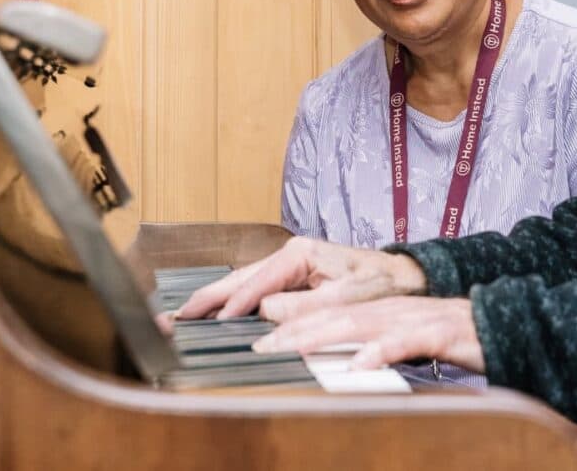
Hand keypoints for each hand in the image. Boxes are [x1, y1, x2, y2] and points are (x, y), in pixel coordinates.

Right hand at [173, 237, 427, 320]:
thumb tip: (264, 315)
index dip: (234, 304)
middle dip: (208, 297)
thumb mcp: (344, 298)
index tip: (212, 323)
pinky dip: (232, 301)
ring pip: (243, 282)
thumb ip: (303, 307)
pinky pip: (255, 289)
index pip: (258, 281)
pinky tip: (214, 313)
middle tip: (175, 316)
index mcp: (300, 253)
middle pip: (240, 277)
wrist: (401, 277)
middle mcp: (289, 254)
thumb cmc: (378, 284)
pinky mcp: (291, 277)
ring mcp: (289, 265)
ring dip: (214, 299)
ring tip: (183, 315)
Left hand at [253, 296, 485, 373]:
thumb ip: (374, 346)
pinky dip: (381, 351)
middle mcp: (391, 311)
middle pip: (335, 318)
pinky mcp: (438, 333)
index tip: (260, 344)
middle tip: (261, 349)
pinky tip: (360, 364)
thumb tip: (339, 365)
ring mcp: (413, 319)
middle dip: (295, 332)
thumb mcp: (406, 341)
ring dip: (324, 337)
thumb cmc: (452, 336)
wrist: (500, 323)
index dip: (293, 328)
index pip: (329, 317)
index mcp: (380, 312)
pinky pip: (406, 341)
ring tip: (292, 350)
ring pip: (362, 324)